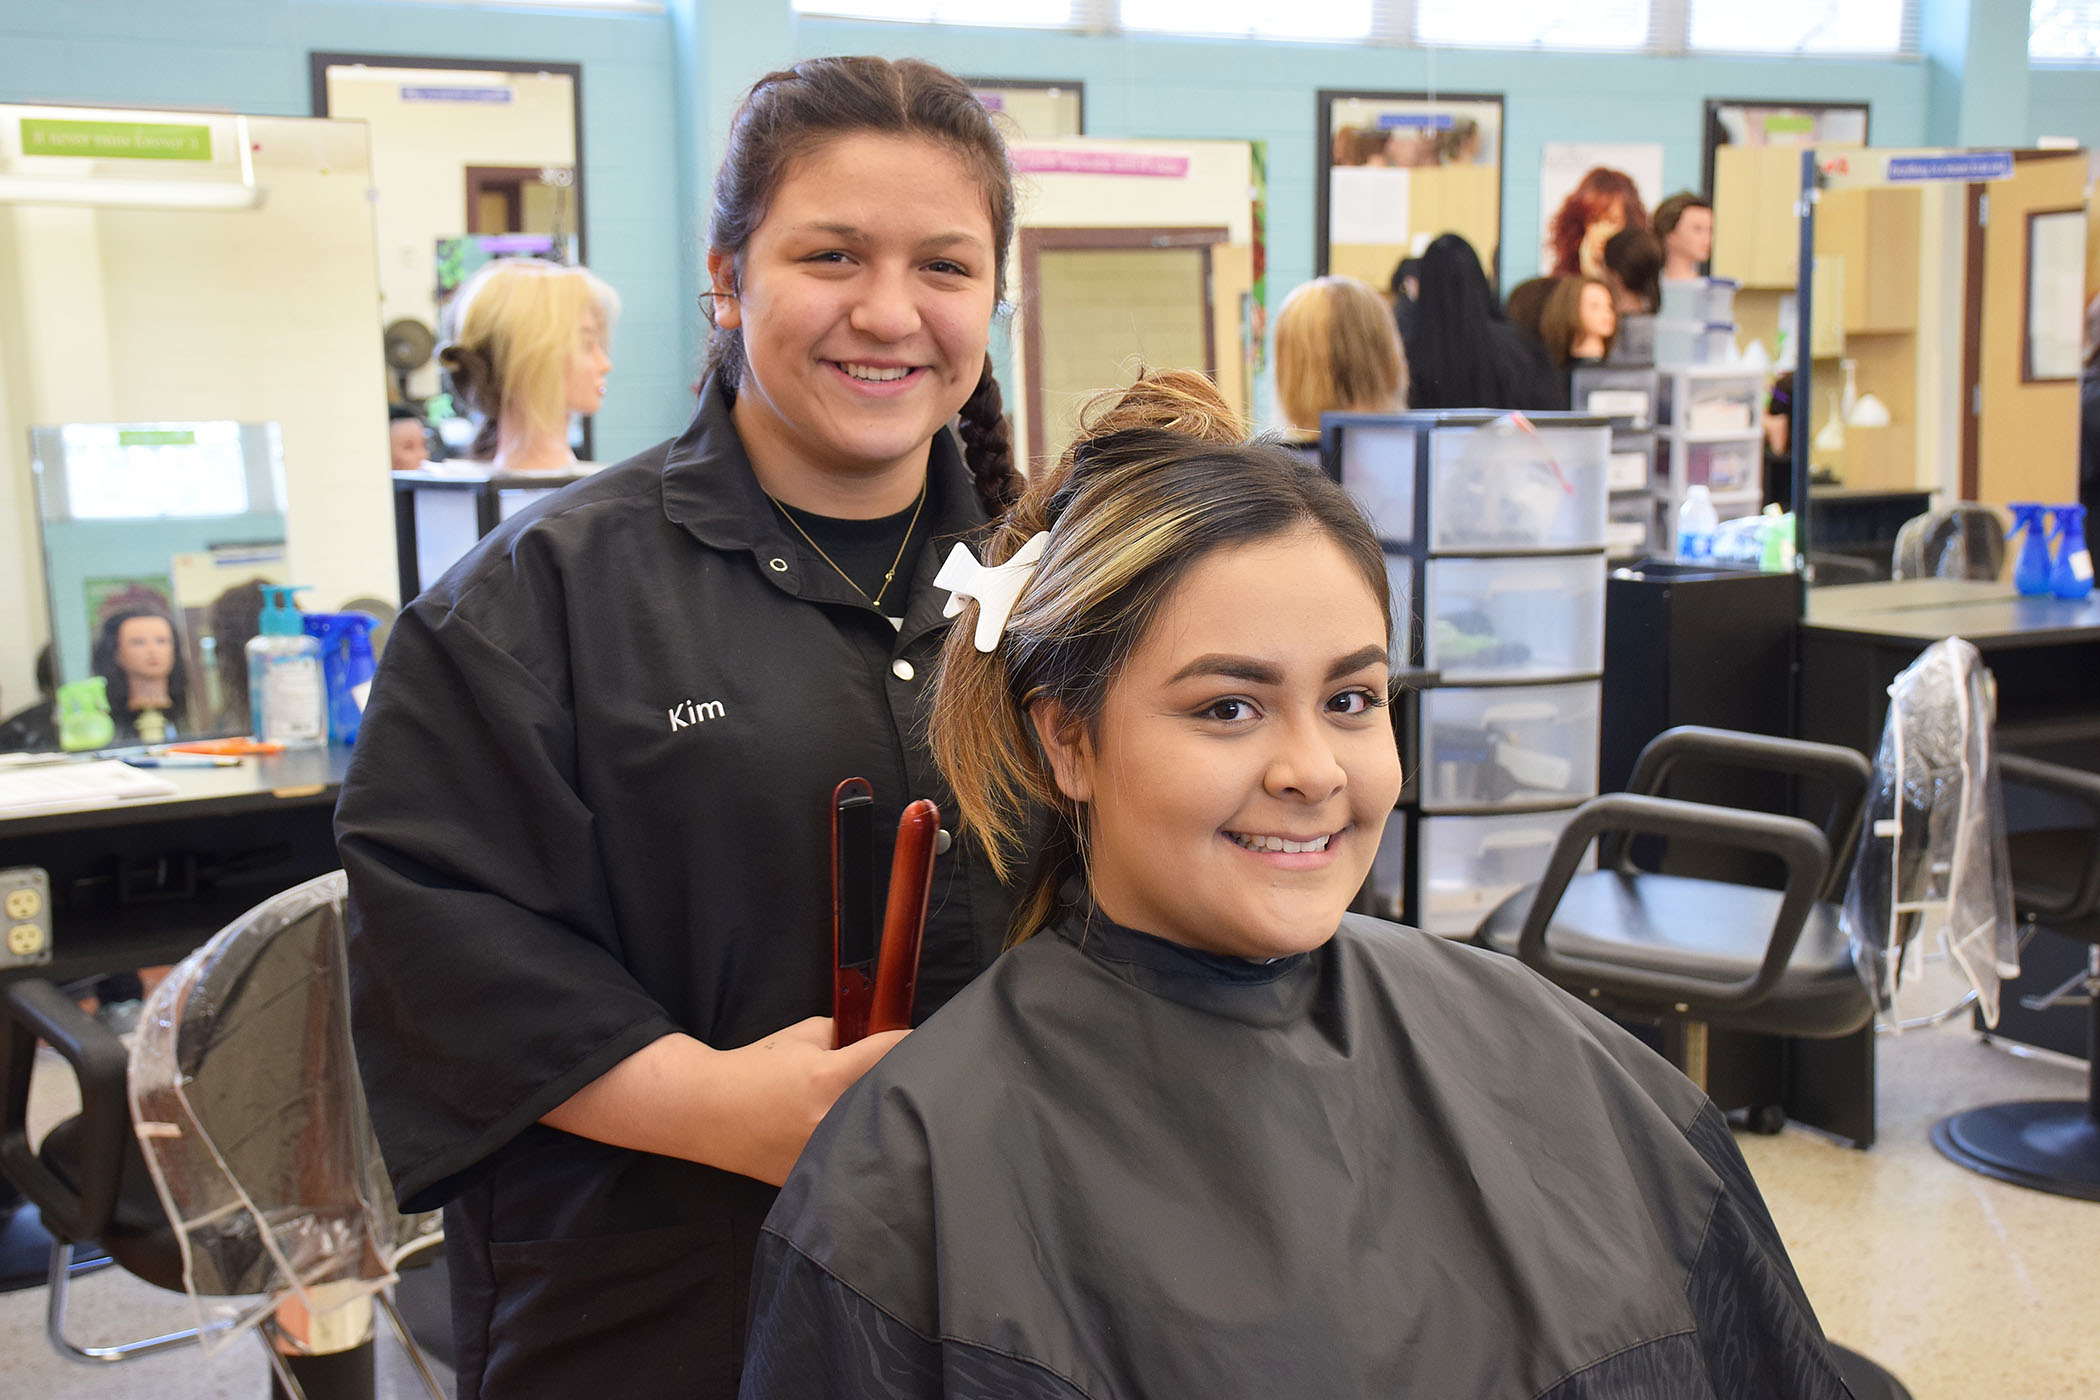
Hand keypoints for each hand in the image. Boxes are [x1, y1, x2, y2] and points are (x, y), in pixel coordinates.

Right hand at [538, 1018, 907, 1186]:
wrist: (706, 1111)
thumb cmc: (756, 1066)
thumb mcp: (804, 1035)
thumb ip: (846, 1036)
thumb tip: (884, 1038)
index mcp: (827, 1078)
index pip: (892, 1055)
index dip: (918, 1044)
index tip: (940, 1042)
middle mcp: (829, 1120)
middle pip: (894, 1101)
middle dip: (913, 1088)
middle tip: (932, 1079)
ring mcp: (821, 1155)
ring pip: (878, 1138)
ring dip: (894, 1124)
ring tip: (906, 1115)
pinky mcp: (811, 1180)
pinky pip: (852, 1163)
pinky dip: (864, 1152)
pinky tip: (873, 1146)